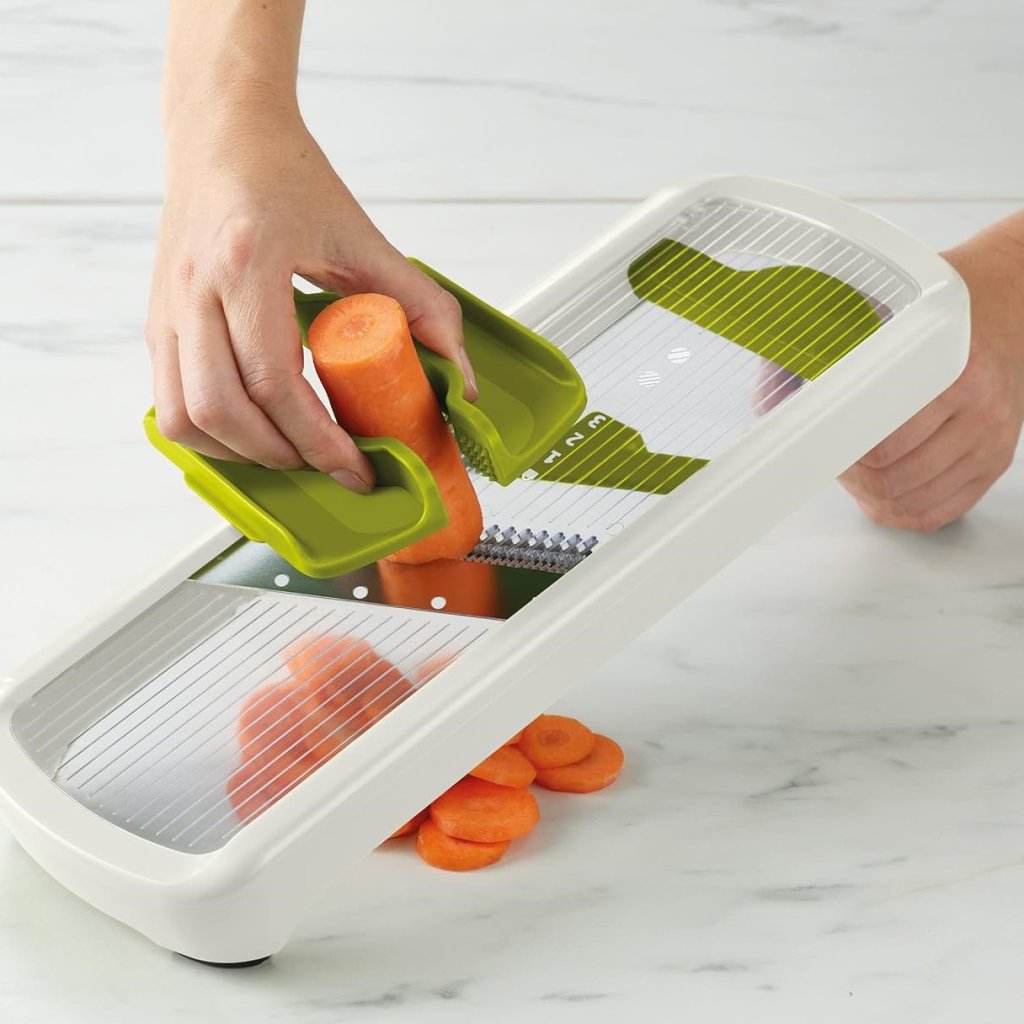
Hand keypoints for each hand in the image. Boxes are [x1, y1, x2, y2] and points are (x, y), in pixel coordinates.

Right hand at [147, 100, 475, 492]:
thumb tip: (460, 379)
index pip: (276, 381)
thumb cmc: (288, 177)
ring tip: (292, 454)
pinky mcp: (157, 321)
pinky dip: (212, 436)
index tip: (355, 467)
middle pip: (223, 410)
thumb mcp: (364, 238)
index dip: (319, 440)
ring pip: (184, 417)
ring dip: (241, 454)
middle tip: (330, 465)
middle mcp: (193, 289)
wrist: (223, 132)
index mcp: (247, 263)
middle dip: (283, 455)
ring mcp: (166, 308)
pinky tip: (252, 435)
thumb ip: (422, 305)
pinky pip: (168, 404)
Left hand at [840, 219, 1023, 531]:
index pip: (880, 445)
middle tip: (831, 457)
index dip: (839, 453)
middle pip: (892, 480)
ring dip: (870, 497)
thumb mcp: (863, 310)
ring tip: (853, 471)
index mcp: (952, 371)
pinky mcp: (994, 462)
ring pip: (912, 503)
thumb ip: (810, 351)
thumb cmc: (926, 310)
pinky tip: (880, 492)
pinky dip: (901, 511)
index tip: (818, 443)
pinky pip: (940, 512)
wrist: (998, 303)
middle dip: (849, 477)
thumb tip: (769, 401)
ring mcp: (991, 440)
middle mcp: (980, 410)